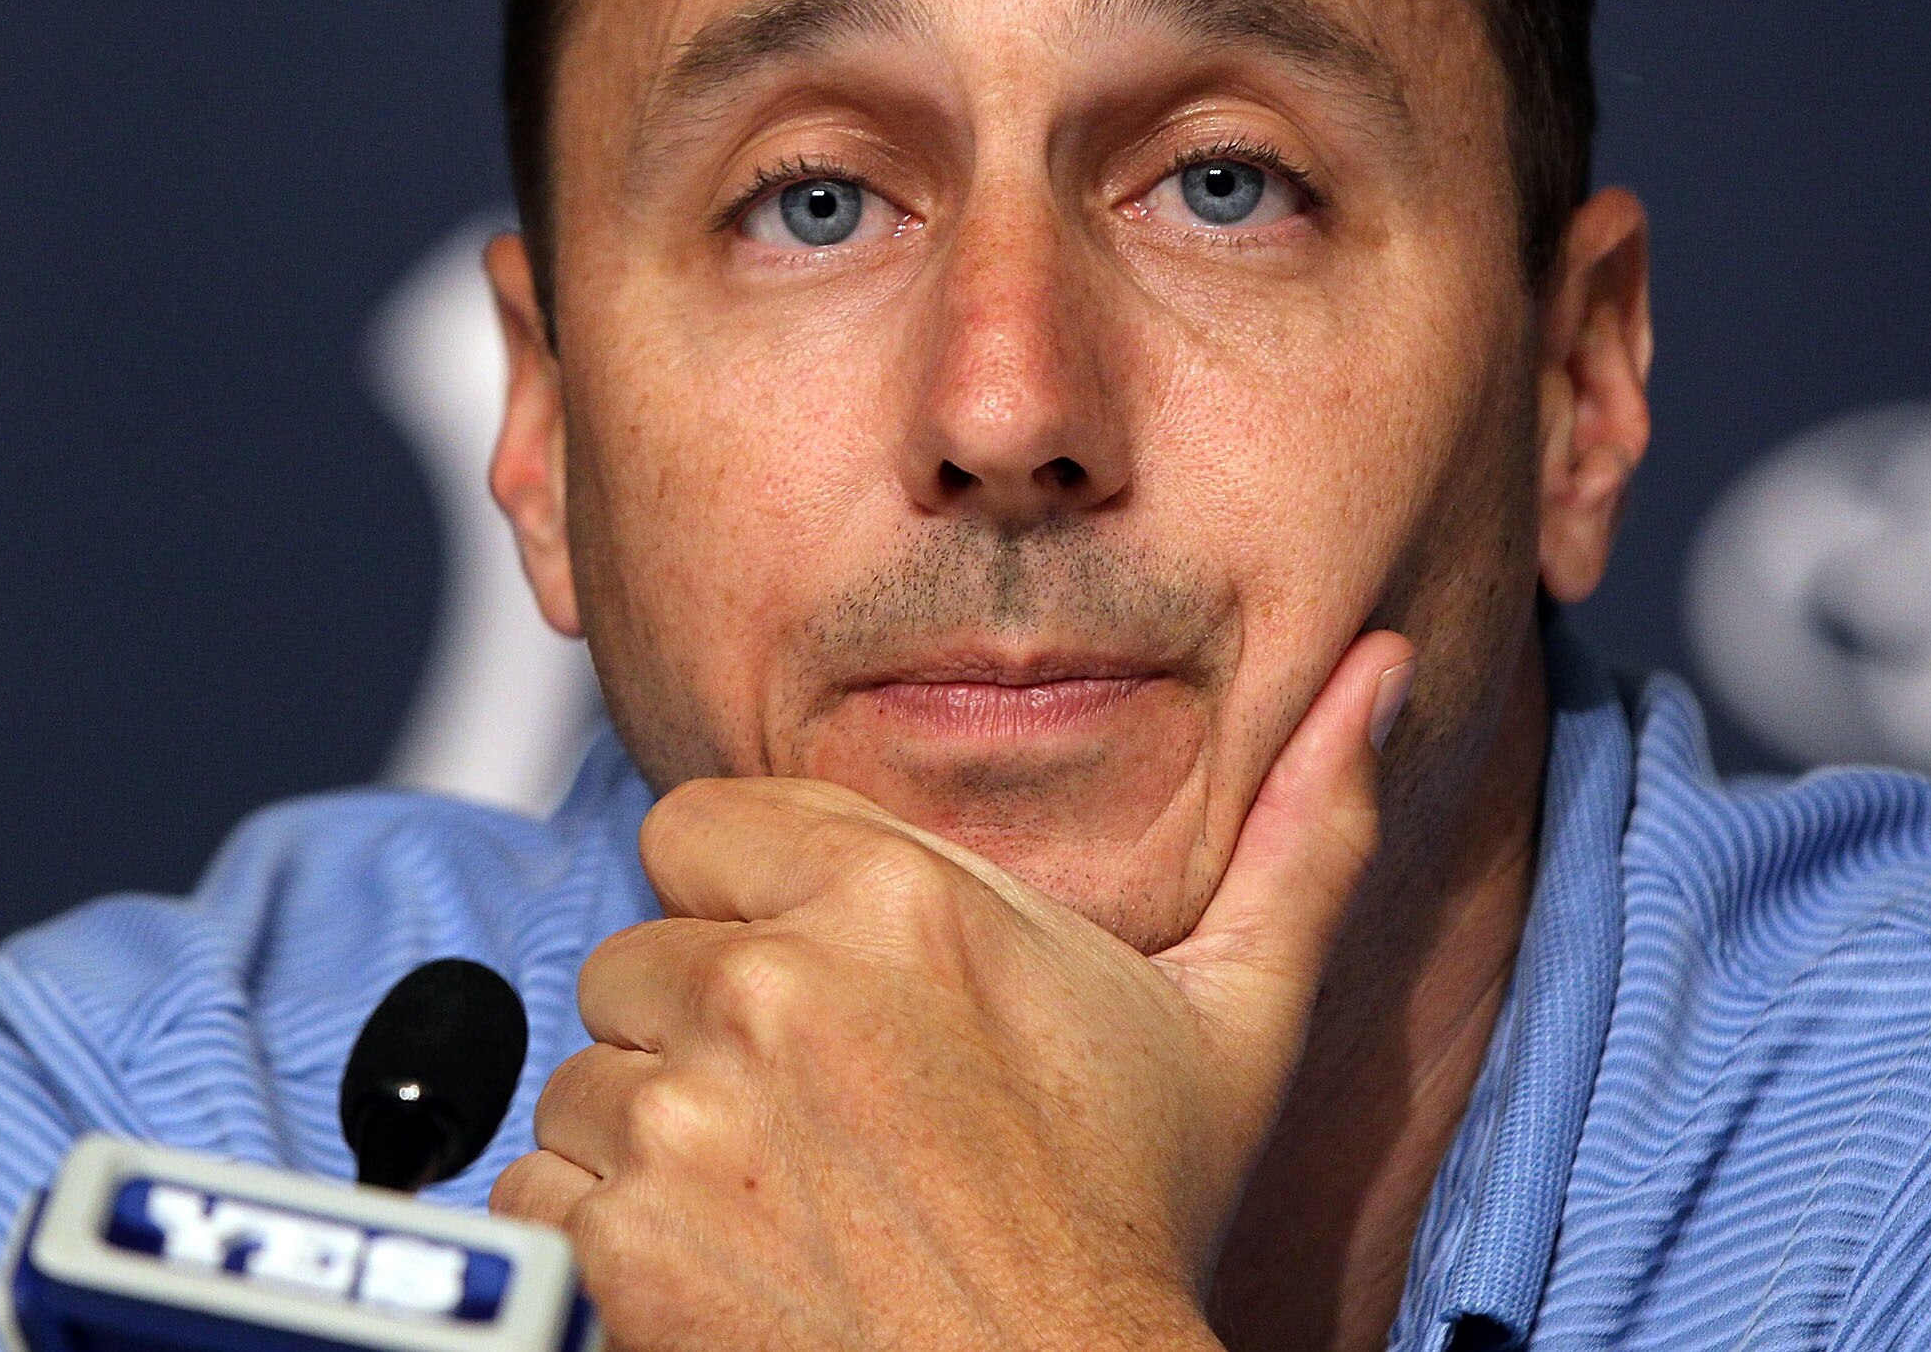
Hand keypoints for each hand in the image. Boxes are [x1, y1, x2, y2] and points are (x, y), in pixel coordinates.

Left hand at [490, 629, 1416, 1351]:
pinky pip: (545, 1185)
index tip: (817, 988)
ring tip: (781, 1195)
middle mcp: (776, 984)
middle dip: (702, 1023)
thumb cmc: (1139, 1229)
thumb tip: (1385, 670)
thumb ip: (1308, 828)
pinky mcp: (620, 1236)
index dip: (749, 902)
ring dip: (654, 1129)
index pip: (700, 824)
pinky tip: (724, 1260)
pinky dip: (601, 1229)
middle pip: (642, 949)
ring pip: (591, 1070)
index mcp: (898, 898)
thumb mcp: (1236, 1018)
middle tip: (814, 1114)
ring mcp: (686, 1114)